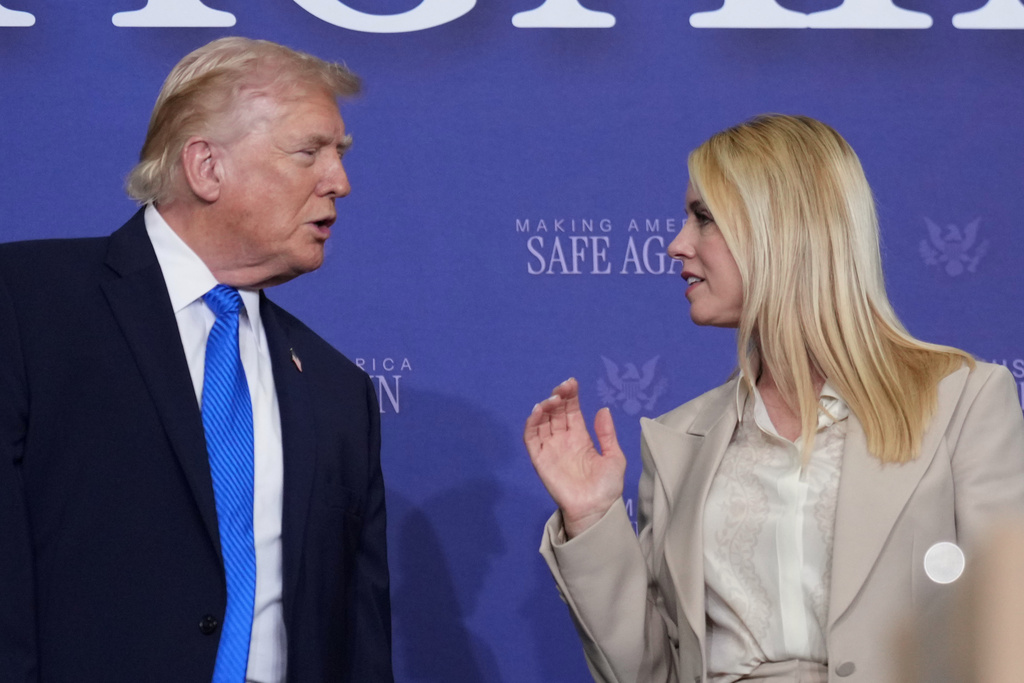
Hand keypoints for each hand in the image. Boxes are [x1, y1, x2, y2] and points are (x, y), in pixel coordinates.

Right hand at [524, 378, 626, 538]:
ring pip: (542, 422)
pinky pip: (531, 438)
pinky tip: (539, 412)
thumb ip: (607, 434)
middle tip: (562, 388)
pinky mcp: (540, 459)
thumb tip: (603, 409)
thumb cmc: (607, 487)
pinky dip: (532, 423)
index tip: (572, 383)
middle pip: (556, 412)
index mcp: (580, 437)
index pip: (571, 410)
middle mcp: (563, 439)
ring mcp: (550, 448)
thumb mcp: (614, 457)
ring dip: (544, 407)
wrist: (596, 510)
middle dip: (558, 397)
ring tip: (553, 400)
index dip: (570, 396)